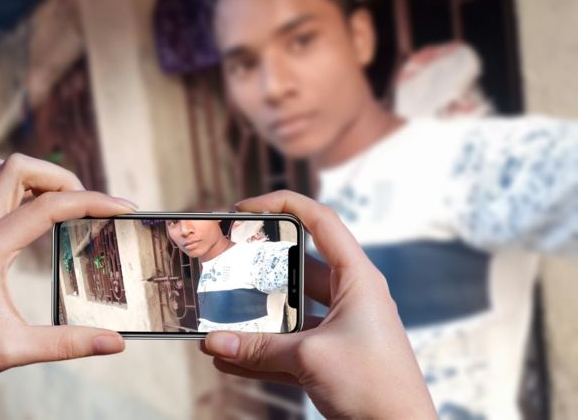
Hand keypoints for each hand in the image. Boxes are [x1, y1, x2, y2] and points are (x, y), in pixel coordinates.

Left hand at [0, 154, 136, 389]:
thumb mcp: (12, 350)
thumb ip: (67, 344)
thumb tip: (114, 344)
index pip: (49, 206)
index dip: (93, 202)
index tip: (124, 208)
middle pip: (18, 168)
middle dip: (62, 177)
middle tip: (87, 206)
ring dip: (34, 176)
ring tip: (61, 201)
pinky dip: (14, 188)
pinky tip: (30, 213)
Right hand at [200, 190, 435, 418]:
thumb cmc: (376, 387)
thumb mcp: (311, 358)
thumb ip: (260, 348)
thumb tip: (215, 343)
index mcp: (358, 279)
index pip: (321, 221)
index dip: (283, 204)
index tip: (246, 208)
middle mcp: (350, 296)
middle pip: (299, 267)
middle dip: (262, 266)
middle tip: (229, 261)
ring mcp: (340, 326)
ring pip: (292, 309)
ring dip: (259, 316)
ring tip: (222, 316)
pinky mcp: (332, 355)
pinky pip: (291, 344)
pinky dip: (263, 349)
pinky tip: (231, 356)